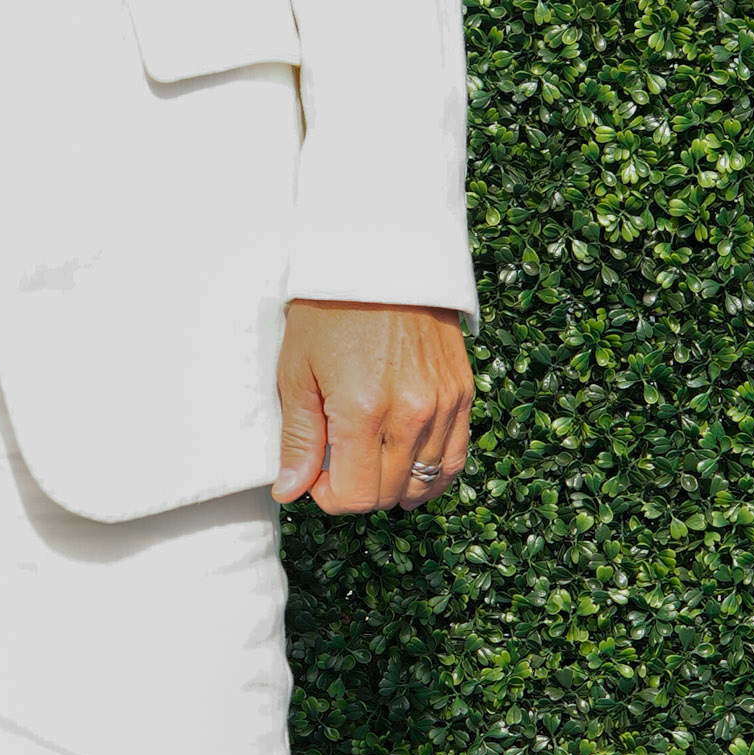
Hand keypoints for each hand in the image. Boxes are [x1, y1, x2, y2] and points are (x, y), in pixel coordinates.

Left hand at [273, 303, 473, 516]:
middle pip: (389, 494)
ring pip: (426, 482)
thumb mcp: (296, 371)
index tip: (316, 476)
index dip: (329, 497)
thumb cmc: (329, 309)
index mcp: (363, 411)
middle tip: (336, 463)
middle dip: (357, 490)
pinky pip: (456, 456)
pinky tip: (406, 464)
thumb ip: (298, 438)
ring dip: (393, 484)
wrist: (381, 257)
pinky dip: (432, 471)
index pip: (356, 497)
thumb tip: (290, 490)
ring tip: (369, 460)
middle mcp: (412, 414)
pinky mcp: (463, 391)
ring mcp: (445, 404)